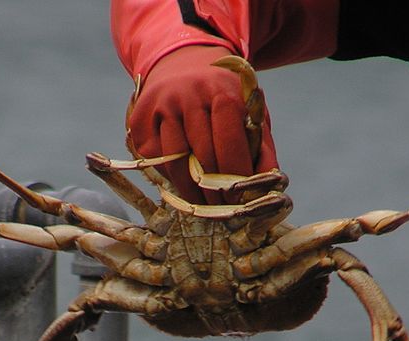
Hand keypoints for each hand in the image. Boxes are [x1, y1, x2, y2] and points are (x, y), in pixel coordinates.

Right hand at [126, 45, 279, 203]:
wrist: (183, 60)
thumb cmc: (223, 95)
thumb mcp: (249, 111)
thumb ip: (262, 146)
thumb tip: (269, 187)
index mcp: (222, 91)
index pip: (229, 143)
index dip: (235, 177)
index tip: (240, 202)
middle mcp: (188, 95)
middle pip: (201, 158)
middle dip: (214, 191)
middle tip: (223, 212)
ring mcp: (161, 107)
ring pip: (174, 163)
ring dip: (190, 192)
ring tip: (203, 207)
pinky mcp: (139, 119)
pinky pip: (154, 160)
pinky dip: (169, 176)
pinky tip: (182, 182)